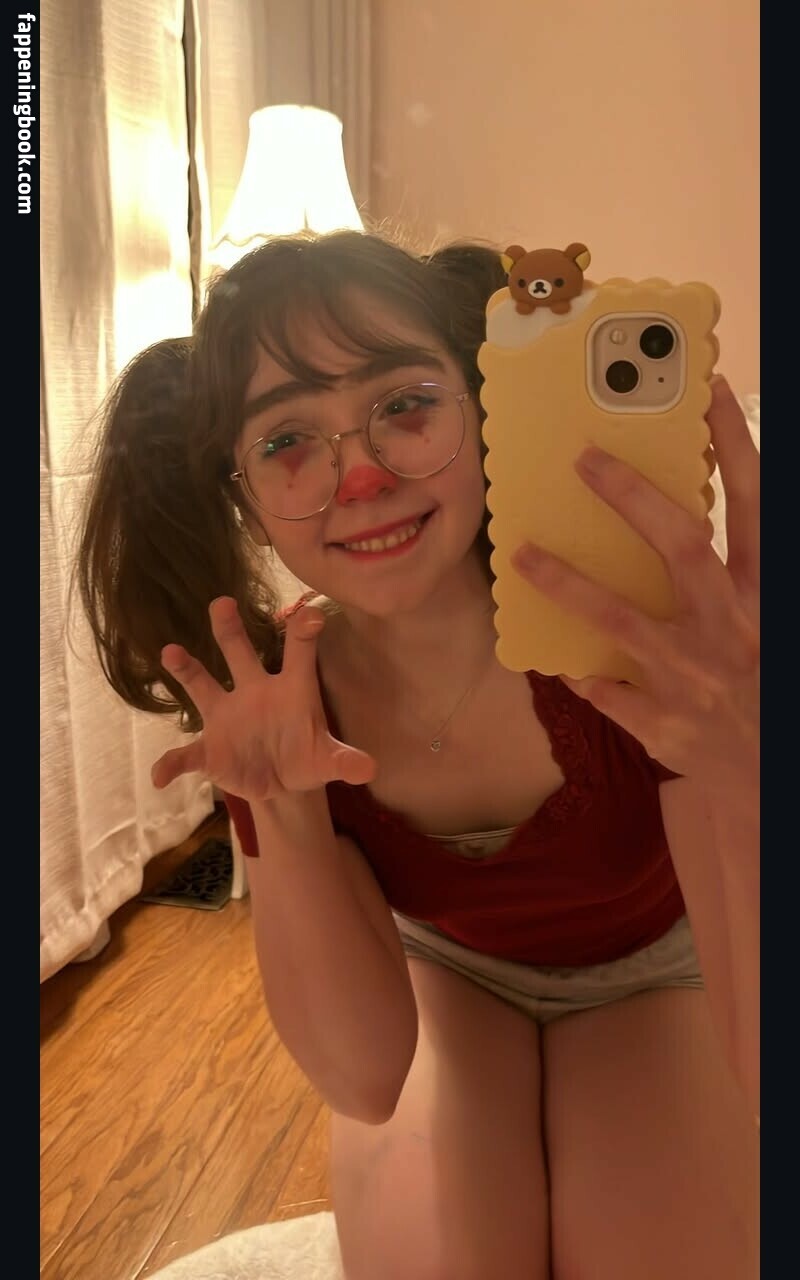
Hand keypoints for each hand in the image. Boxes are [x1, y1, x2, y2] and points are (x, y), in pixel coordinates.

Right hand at [151, 597, 376, 801]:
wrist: (280, 780)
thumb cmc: (306, 756)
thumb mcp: (327, 760)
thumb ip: (345, 761)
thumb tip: (369, 768)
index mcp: (291, 689)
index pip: (299, 654)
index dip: (304, 633)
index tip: (311, 614)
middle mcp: (254, 691)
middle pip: (240, 652)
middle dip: (231, 629)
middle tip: (222, 603)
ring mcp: (227, 715)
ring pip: (203, 685)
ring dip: (187, 669)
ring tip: (171, 652)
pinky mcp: (209, 748)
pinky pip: (185, 755)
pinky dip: (171, 764)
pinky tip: (159, 776)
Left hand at [511, 376, 758, 793]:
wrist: (777, 776)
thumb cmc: (769, 684)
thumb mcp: (768, 617)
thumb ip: (743, 571)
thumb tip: (714, 510)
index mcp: (763, 595)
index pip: (752, 506)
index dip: (735, 449)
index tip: (709, 394)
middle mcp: (730, 627)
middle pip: (681, 548)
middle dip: (634, 499)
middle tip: (584, 459)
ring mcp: (694, 676)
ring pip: (622, 620)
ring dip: (569, 584)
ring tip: (521, 554)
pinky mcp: (666, 723)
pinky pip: (610, 693)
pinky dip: (583, 676)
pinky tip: (555, 659)